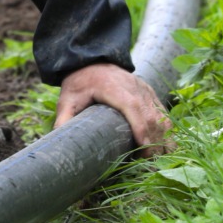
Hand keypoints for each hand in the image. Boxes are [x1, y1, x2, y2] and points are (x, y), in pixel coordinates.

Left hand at [55, 63, 172, 156]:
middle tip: (149, 161)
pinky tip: (163, 145)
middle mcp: (132, 86)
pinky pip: (162, 112)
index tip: (143, 148)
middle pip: (150, 114)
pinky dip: (165, 129)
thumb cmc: (79, 82)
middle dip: (153, 139)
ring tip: (158, 157)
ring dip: (162, 136)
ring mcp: (143, 89)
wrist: (90, 60)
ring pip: (160, 114)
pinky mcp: (149, 92)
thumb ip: (63, 118)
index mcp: (112, 87)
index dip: (141, 128)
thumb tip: (57, 141)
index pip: (132, 107)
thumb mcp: (67, 98)